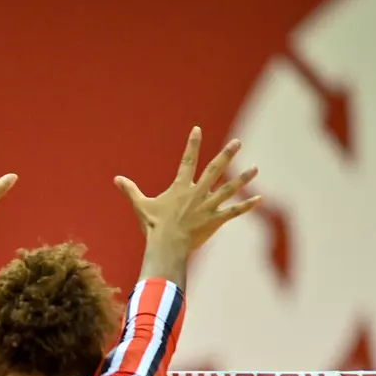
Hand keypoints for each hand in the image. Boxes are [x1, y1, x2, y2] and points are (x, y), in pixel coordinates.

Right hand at [115, 127, 260, 250]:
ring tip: (255, 168)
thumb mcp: (141, 206)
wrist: (166, 245)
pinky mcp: (215, 221)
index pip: (188, 160)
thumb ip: (131, 191)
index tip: (198, 129)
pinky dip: (246, 206)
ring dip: (243, 178)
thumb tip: (116, 179)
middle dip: (227, 155)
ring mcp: (208, 206)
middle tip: (237, 143)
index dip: (192, 144)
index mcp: (180, 188)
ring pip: (229, 189)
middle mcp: (197, 193)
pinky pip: (233, 212)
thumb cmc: (153, 227)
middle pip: (215, 169)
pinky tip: (259, 199)